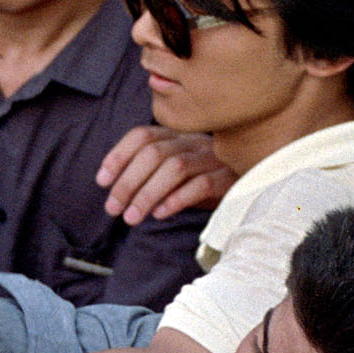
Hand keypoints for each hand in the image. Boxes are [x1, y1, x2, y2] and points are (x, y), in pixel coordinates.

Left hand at [97, 125, 236, 224]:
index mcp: (176, 135)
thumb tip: (115, 191)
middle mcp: (192, 141)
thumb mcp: (175, 171)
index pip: (142, 136)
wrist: (252, 182)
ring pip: (174, 168)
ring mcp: (211, 158)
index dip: (118, 155)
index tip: (101, 180)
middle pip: (154, 153)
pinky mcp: (228, 178)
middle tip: (113, 208)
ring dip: (147, 194)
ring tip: (131, 217)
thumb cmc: (204, 177)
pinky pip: (200, 185)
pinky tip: (160, 214)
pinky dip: (176, 199)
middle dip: (127, 182)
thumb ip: (149, 173)